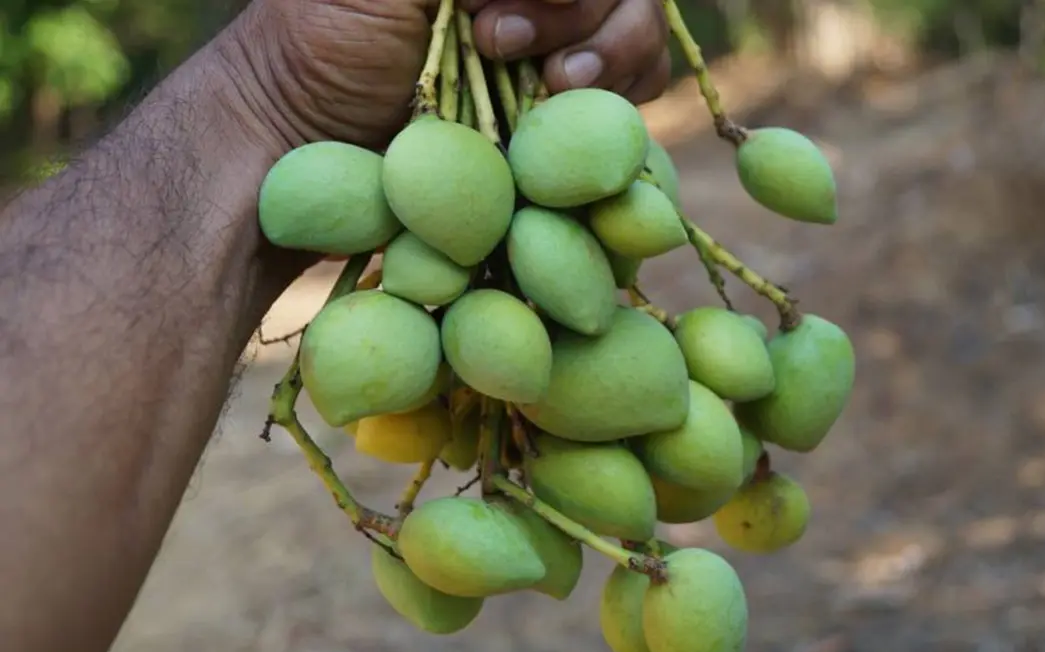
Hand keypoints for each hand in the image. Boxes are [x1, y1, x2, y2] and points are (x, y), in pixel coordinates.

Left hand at [227, 0, 669, 150]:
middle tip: (496, 44)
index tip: (487, 12)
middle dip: (573, 11)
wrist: (305, 147)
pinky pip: (634, 90)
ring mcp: (557, 46)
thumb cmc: (323, 43)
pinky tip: (561, 107)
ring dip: (606, 55)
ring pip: (641, 30)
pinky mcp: (563, 112)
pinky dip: (618, 97)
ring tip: (548, 87)